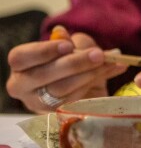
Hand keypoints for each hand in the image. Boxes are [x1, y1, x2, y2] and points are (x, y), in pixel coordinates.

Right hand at [6, 33, 126, 112]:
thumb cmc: (71, 61)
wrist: (84, 85)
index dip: (43, 51)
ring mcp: (38, 103)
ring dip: (90, 74)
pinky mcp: (57, 114)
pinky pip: (75, 100)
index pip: (21, 58)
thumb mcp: (71, 47)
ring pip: (61, 90)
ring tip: (111, 62)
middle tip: (99, 55)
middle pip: (42, 76)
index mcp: (21, 65)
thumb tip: (62, 33)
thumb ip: (69, 42)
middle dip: (73, 64)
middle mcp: (23, 86)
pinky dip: (96, 83)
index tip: (68, 45)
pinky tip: (113, 70)